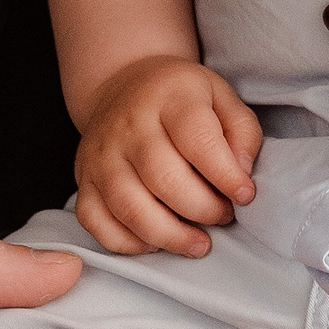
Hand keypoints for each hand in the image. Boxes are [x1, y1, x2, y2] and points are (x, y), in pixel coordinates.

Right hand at [75, 55, 262, 258]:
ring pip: (130, 207)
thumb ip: (242, 131)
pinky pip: (95, 222)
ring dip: (170, 236)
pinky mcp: (83, 180)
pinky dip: (127, 243)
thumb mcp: (220, 96)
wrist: (122, 85)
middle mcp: (129, 126)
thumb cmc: (179, 99)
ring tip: (199, 243)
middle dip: (202, 209)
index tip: (245, 195)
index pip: (197, 139)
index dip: (226, 175)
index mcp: (170, 98)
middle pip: (164, 178)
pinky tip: (156, 242)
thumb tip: (242, 173)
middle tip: (223, 216)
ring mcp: (101, 155)